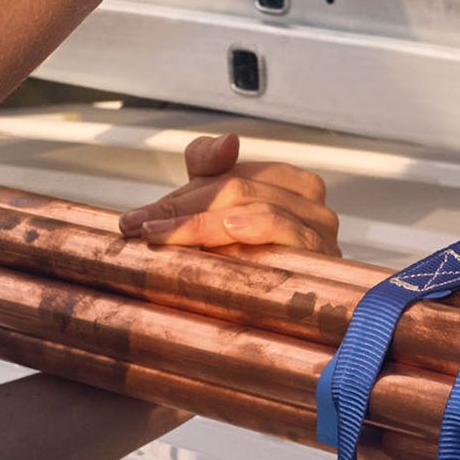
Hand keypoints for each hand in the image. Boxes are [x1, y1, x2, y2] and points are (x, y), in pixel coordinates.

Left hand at [116, 134, 339, 255]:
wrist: (294, 318)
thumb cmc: (255, 260)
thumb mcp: (222, 208)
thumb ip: (211, 166)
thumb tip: (228, 141)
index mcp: (289, 183)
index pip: (227, 174)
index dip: (179, 196)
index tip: (135, 219)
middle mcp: (311, 202)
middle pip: (236, 188)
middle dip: (182, 209)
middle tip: (140, 227)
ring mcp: (320, 230)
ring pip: (254, 208)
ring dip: (202, 224)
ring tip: (163, 235)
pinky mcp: (323, 257)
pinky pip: (282, 231)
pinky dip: (252, 229)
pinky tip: (228, 232)